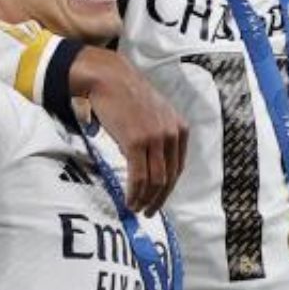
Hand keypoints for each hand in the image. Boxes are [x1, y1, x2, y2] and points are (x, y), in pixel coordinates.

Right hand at [75, 48, 187, 215]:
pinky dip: (135, 193)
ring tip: (136, 208)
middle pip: (169, 178)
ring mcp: (155, 138)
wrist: (109, 78)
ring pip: (155, 181)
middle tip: (148, 212)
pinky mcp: (136, 142)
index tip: (158, 199)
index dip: (168, 188)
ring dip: (146, 200)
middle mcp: (171, 134)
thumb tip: (152, 163)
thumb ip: (159, 135)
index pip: (178, 168)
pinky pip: (139, 176)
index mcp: (179, 128)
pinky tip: (129, 200)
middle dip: (159, 199)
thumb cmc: (127, 95)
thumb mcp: (155, 113)